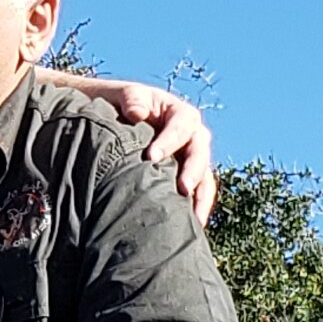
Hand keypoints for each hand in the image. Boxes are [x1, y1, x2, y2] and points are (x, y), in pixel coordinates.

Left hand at [68, 77, 217, 223]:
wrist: (117, 117)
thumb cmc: (121, 103)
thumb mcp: (124, 94)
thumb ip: (131, 98)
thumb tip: (136, 114)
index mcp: (179, 113)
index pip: (181, 126)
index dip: (169, 140)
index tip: (151, 157)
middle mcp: (192, 136)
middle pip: (199, 153)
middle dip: (193, 171)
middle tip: (182, 189)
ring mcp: (191, 158)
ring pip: (204, 177)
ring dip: (201, 197)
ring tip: (193, 218)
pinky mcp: (186, 177)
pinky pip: (198, 193)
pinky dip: (196, 208)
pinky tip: (191, 226)